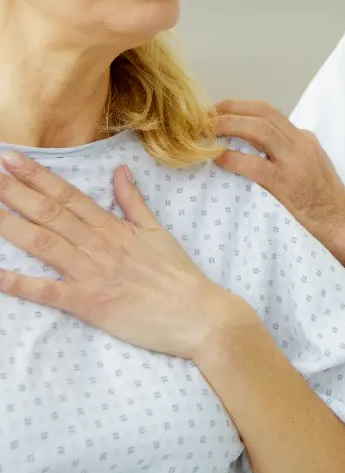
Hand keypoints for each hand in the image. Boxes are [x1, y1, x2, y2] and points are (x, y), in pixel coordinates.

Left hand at [0, 152, 245, 360]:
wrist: (198, 314)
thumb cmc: (179, 275)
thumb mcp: (158, 232)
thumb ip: (134, 202)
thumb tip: (119, 171)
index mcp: (115, 228)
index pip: (69, 196)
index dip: (38, 176)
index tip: (12, 159)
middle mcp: (100, 245)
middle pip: (50, 213)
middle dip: (16, 192)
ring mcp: (93, 274)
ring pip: (44, 244)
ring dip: (11, 225)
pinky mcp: (90, 304)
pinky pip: (48, 292)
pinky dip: (19, 284)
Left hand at [212, 100, 344, 280]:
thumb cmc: (328, 207)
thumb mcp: (313, 170)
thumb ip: (290, 157)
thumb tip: (256, 153)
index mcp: (306, 141)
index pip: (270, 113)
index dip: (241, 108)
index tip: (219, 112)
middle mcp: (301, 144)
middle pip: (262, 112)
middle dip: (230, 109)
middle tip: (204, 115)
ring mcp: (295, 162)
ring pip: (258, 128)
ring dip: (228, 125)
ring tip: (204, 130)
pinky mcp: (286, 183)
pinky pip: (253, 163)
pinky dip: (231, 157)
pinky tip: (216, 158)